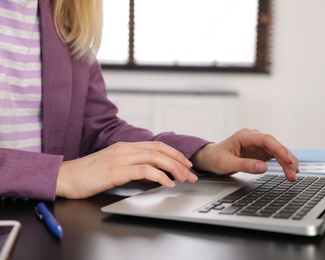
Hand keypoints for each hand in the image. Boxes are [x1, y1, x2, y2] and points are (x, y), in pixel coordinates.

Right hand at [56, 141, 196, 198]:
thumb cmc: (88, 174)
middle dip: (179, 161)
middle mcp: (125, 149)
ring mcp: (121, 158)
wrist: (65, 177)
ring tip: (184, 179)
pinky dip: (159, 176)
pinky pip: (144, 171)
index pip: (157, 145)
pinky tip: (167, 183)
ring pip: (156, 158)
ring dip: (174, 169)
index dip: (174, 153)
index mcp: (125, 146)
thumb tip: (154, 174)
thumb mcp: (114, 167)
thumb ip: (134, 167)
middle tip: (191, 173)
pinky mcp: (116, 170)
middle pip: (160, 150)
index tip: (186, 163)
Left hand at [190, 128, 298, 181]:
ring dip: (287, 162)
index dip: (279, 150)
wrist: (210, 157)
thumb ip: (245, 165)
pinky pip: (275, 156)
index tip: (287, 161)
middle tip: (293, 174)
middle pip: (275, 146)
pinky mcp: (260, 152)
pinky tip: (290, 170)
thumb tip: (263, 167)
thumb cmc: (215, 158)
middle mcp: (254, 138)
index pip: (267, 140)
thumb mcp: (227, 164)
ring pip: (277, 151)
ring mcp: (258, 144)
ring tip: (293, 175)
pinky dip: (283, 163)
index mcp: (245, 136)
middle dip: (286, 159)